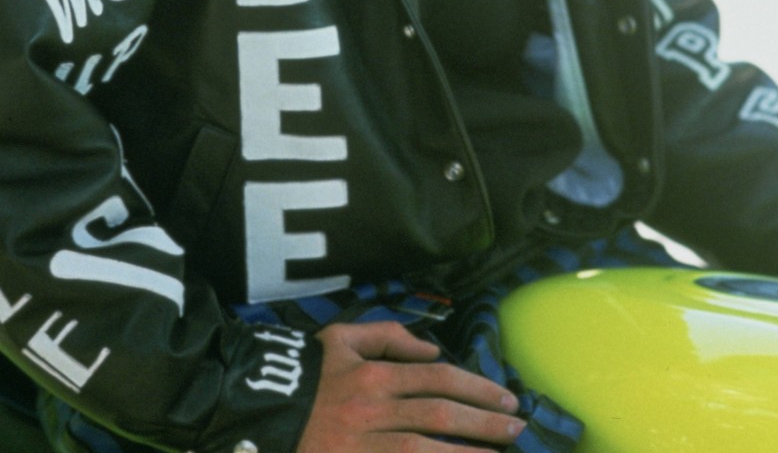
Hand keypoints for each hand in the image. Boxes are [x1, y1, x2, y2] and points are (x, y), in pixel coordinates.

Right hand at [296, 320, 524, 451]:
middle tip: (517, 428)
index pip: (438, 379)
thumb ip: (388, 337)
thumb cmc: (307, 373)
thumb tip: (431, 350)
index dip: (476, 388)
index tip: (506, 398)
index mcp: (374, 375)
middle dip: (484, 423)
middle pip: (440, 416)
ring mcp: (364, 446)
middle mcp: (373, 411)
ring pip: (426, 451)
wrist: (259, 410)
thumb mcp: (342, 339)